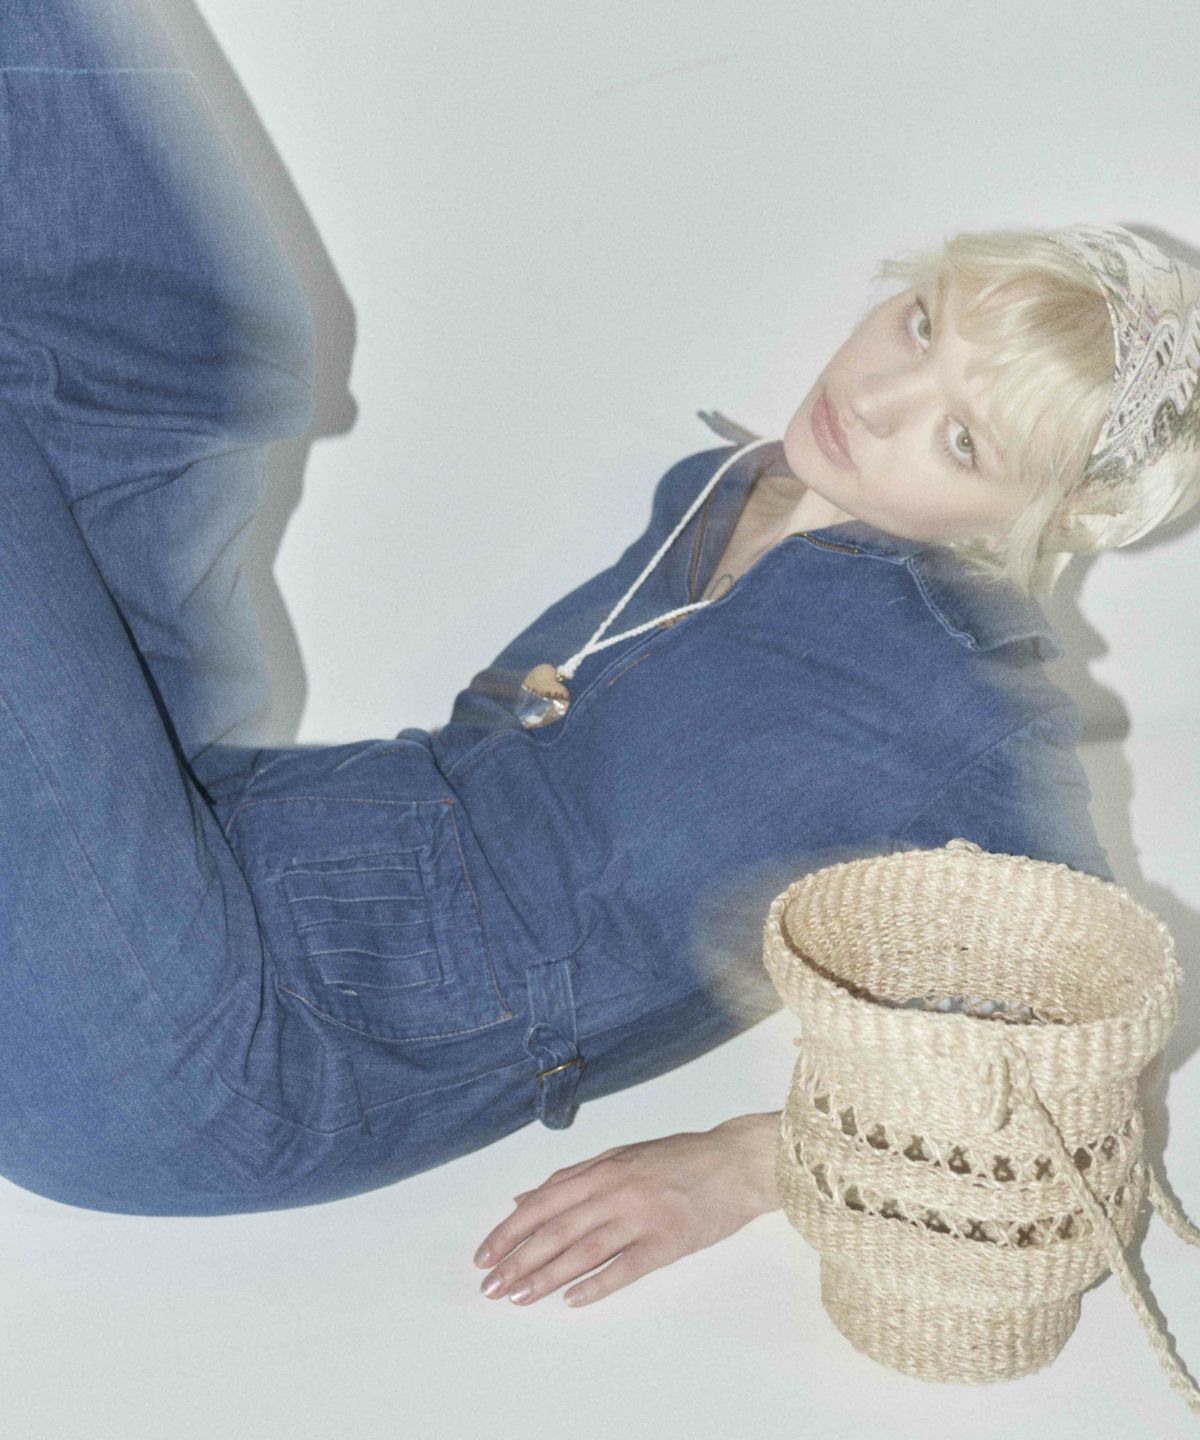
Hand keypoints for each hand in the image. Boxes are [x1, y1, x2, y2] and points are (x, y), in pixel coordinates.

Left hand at [472, 1111, 780, 1308]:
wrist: (735, 1162)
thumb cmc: (678, 1159)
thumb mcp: (620, 1156)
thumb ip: (572, 1178)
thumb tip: (523, 1199)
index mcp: (602, 1169)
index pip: (542, 1203)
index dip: (509, 1231)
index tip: (484, 1256)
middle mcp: (615, 1190)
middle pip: (556, 1230)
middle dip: (518, 1260)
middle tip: (491, 1288)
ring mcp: (641, 1216)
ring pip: (583, 1250)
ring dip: (546, 1276)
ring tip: (519, 1299)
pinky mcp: (667, 1241)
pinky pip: (625, 1267)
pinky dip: (597, 1284)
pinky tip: (572, 1300)